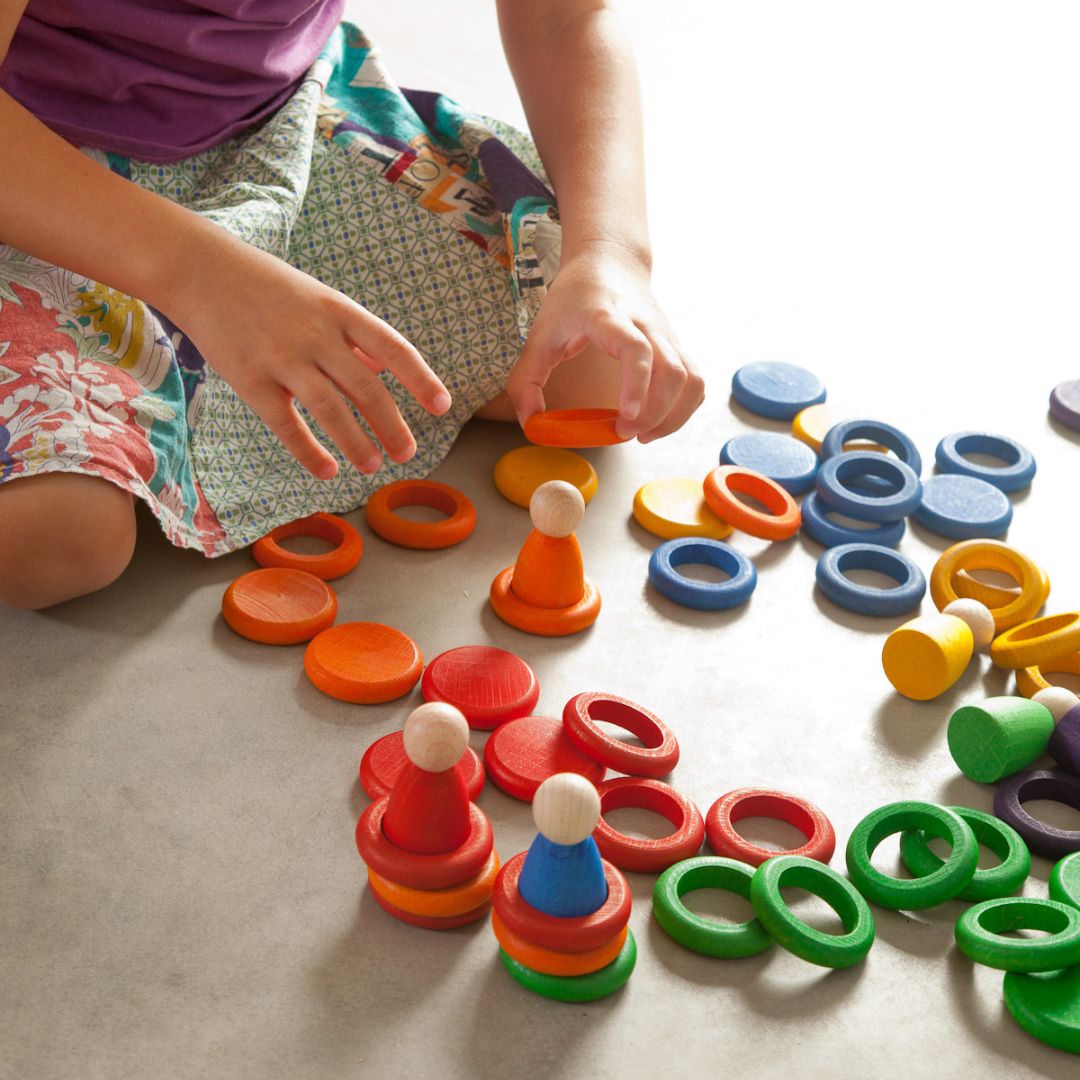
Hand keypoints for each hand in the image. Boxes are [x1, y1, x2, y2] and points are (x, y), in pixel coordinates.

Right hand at [166, 235, 450, 478]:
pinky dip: (309, 452)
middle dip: (391, 425)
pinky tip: (328, 471)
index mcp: (339, 311)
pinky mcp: (249, 379)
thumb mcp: (320, 299)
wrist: (201, 271)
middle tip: (408, 454)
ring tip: (373, 466)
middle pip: (365, 387)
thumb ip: (352, 337)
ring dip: (357, 443)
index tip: (443, 406)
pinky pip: (286, 424)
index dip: (420, 379)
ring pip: (330, 409)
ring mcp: (281, 357)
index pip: (392, 347)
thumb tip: (384, 371)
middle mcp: (315, 333)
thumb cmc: (269, 289)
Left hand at [505, 246, 703, 441]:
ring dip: (673, 415)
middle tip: (624, 432)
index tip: (627, 415)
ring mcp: (667, 336)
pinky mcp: (677, 347)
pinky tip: (658, 421)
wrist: (609, 262)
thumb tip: (531, 423)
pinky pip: (695, 382)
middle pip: (672, 371)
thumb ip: (526, 380)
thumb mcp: (539, 334)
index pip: (636, 349)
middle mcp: (646, 325)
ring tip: (643, 434)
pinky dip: (683, 408)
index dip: (636, 385)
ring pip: (691, 379)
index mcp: (609, 317)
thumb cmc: (574, 298)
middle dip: (655, 412)